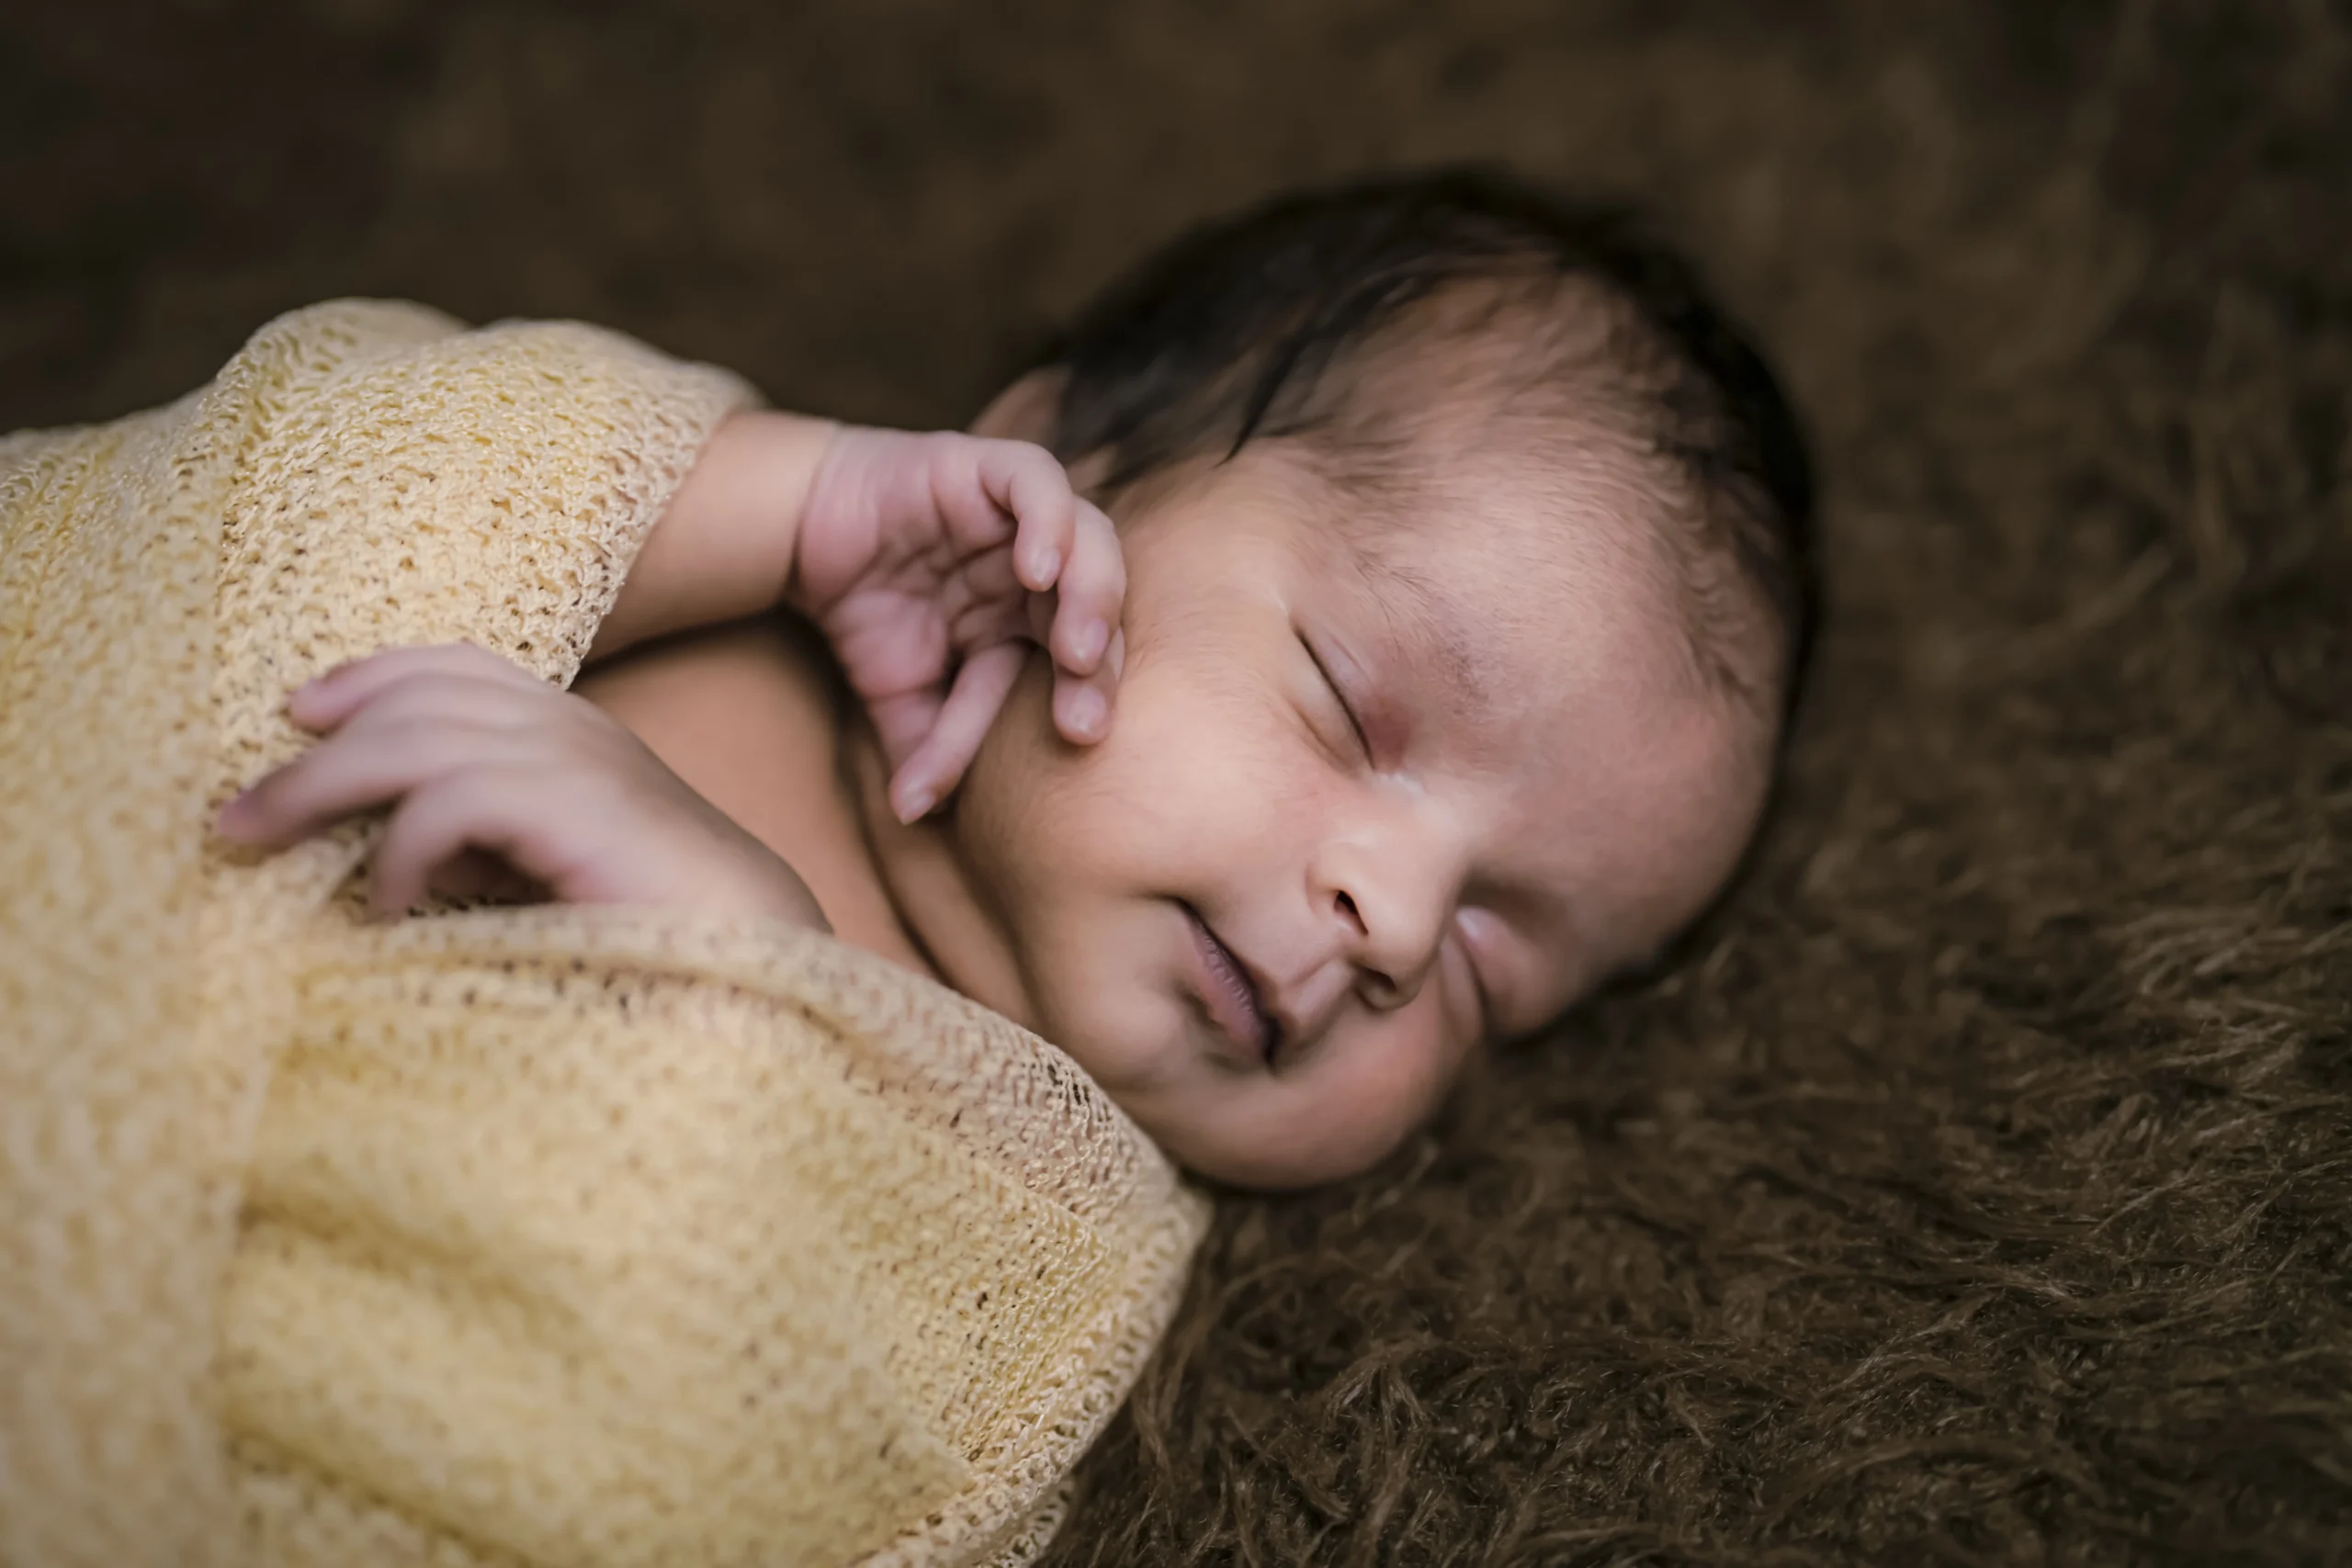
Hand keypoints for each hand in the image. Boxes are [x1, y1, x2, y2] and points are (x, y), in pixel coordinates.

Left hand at [214, 643, 826, 924]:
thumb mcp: (561, 869)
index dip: (373, 675)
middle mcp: (576, 731)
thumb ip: (495, 842)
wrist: (769, 957)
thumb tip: (400, 849)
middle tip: (239, 810)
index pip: (460, 669)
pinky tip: (385, 906)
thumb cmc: (670, 929)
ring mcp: (579, 762)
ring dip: (320, 789)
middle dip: (316, 747)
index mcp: (579, 733)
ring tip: (259, 841)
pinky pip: (449, 801)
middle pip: (419, 695)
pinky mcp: (577, 809)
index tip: (302, 710)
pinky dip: (398, 851)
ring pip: (414, 737)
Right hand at [794, 427, 1124, 822]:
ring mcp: (1022, 517)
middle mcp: (1044, 570)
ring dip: (1093, 596)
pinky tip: (1036, 568)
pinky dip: (1049, 521)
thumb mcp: (900, 700)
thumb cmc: (868, 615)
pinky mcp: (989, 469)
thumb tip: (918, 814)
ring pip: (1092, 541)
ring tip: (1077, 648)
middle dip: (1102, 664)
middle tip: (1084, 714)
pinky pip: (1037, 485)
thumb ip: (924, 749)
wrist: (806, 538)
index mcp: (1039, 624)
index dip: (1089, 700)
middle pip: (1103, 609)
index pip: (1085, 665)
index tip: (1078, 743)